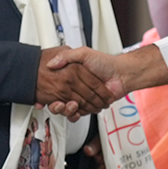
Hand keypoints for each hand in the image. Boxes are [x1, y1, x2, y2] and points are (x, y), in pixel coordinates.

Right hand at [45, 44, 167, 115]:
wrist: (121, 75)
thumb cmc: (105, 62)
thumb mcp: (84, 53)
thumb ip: (67, 56)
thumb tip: (51, 63)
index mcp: (70, 75)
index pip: (54, 85)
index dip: (49, 91)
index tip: (46, 94)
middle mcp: (74, 87)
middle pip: (58, 99)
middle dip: (57, 104)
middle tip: (59, 103)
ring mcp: (81, 97)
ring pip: (67, 108)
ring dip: (67, 110)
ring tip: (71, 105)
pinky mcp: (88, 106)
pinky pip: (78, 114)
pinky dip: (76, 114)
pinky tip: (77, 110)